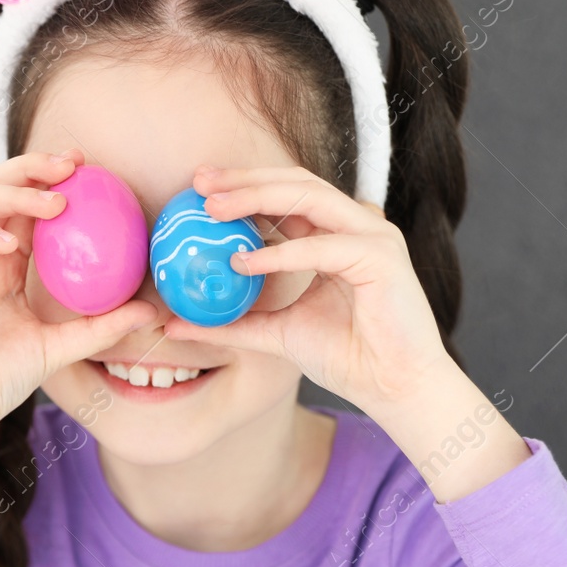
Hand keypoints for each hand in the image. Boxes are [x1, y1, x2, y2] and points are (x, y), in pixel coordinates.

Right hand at [0, 150, 158, 484]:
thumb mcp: (58, 349)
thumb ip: (99, 327)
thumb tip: (151, 312)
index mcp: (5, 261)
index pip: (28, 206)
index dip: (55, 180)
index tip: (90, 169)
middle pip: (1, 187)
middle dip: (35, 168)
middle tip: (73, 166)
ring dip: (15, 193)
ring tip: (52, 204)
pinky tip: (9, 241)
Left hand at [162, 164, 455, 413]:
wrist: (393, 387)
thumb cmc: (346, 357)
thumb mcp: (274, 334)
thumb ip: (230, 324)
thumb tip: (174, 325)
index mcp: (333, 235)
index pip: (285, 195)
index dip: (242, 185)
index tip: (197, 188)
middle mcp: (355, 226)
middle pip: (294, 184)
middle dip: (243, 179)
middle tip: (198, 183)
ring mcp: (372, 236)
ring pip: (309, 199)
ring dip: (257, 199)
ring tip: (213, 210)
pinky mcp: (382, 258)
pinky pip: (323, 247)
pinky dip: (282, 254)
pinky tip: (244, 262)